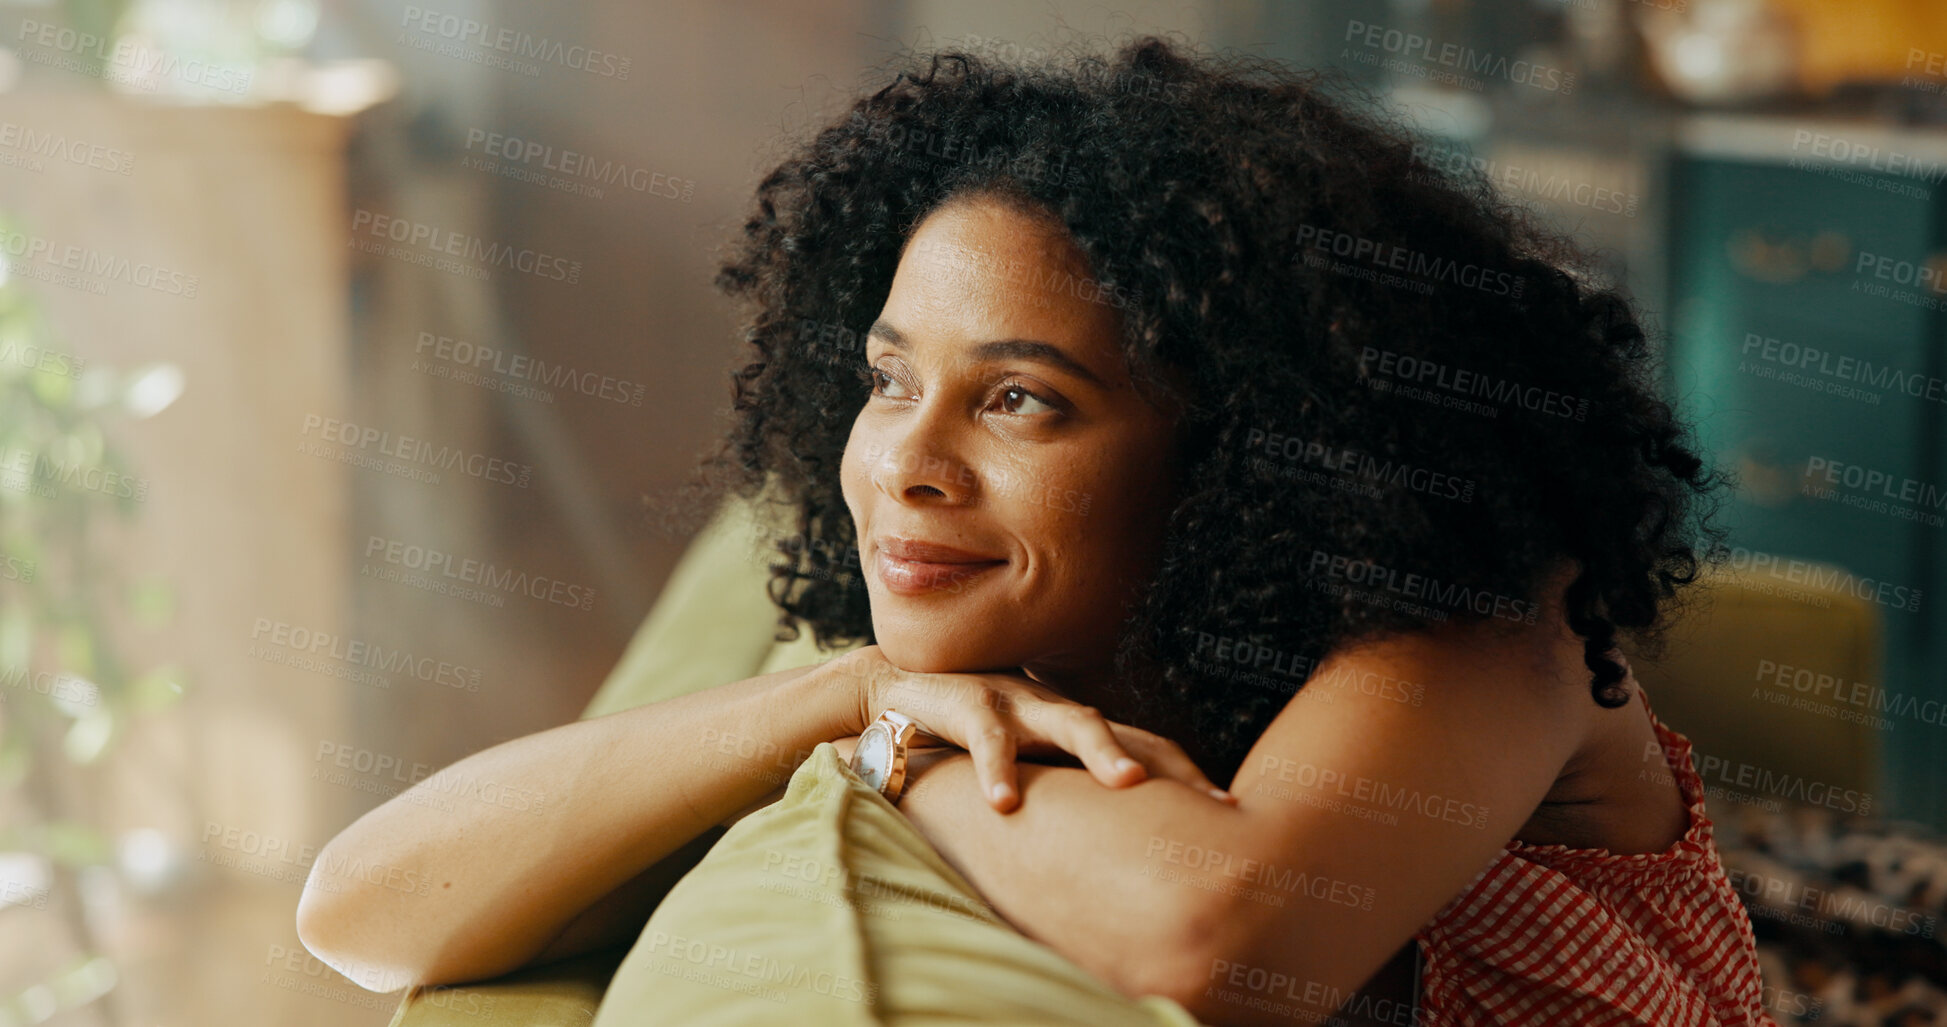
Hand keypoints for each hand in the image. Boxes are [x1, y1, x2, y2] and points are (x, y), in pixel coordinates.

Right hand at [816, 645, 1235, 813]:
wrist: (893, 688)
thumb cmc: (968, 736)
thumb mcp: (1025, 763)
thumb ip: (1062, 792)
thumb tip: (1108, 857)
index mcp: (1075, 728)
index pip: (1149, 750)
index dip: (1190, 779)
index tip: (1234, 815)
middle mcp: (1058, 711)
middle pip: (1133, 734)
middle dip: (1172, 766)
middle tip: (1213, 801)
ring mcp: (1019, 703)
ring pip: (1073, 721)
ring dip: (1103, 750)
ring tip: (1129, 782)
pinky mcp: (968, 703)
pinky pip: (988, 739)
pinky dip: (997, 770)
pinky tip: (1005, 803)